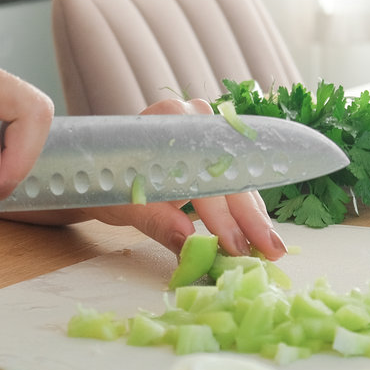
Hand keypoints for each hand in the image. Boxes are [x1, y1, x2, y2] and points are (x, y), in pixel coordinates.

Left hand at [90, 97, 285, 259]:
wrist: (98, 165)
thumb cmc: (107, 181)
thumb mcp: (127, 204)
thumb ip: (158, 222)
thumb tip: (189, 245)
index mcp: (169, 123)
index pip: (202, 174)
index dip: (221, 214)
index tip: (235, 245)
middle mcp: (194, 118)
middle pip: (228, 173)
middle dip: (250, 217)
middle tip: (271, 251)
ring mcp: (206, 129)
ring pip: (237, 176)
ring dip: (254, 214)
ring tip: (272, 248)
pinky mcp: (213, 146)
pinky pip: (235, 177)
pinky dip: (245, 206)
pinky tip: (259, 232)